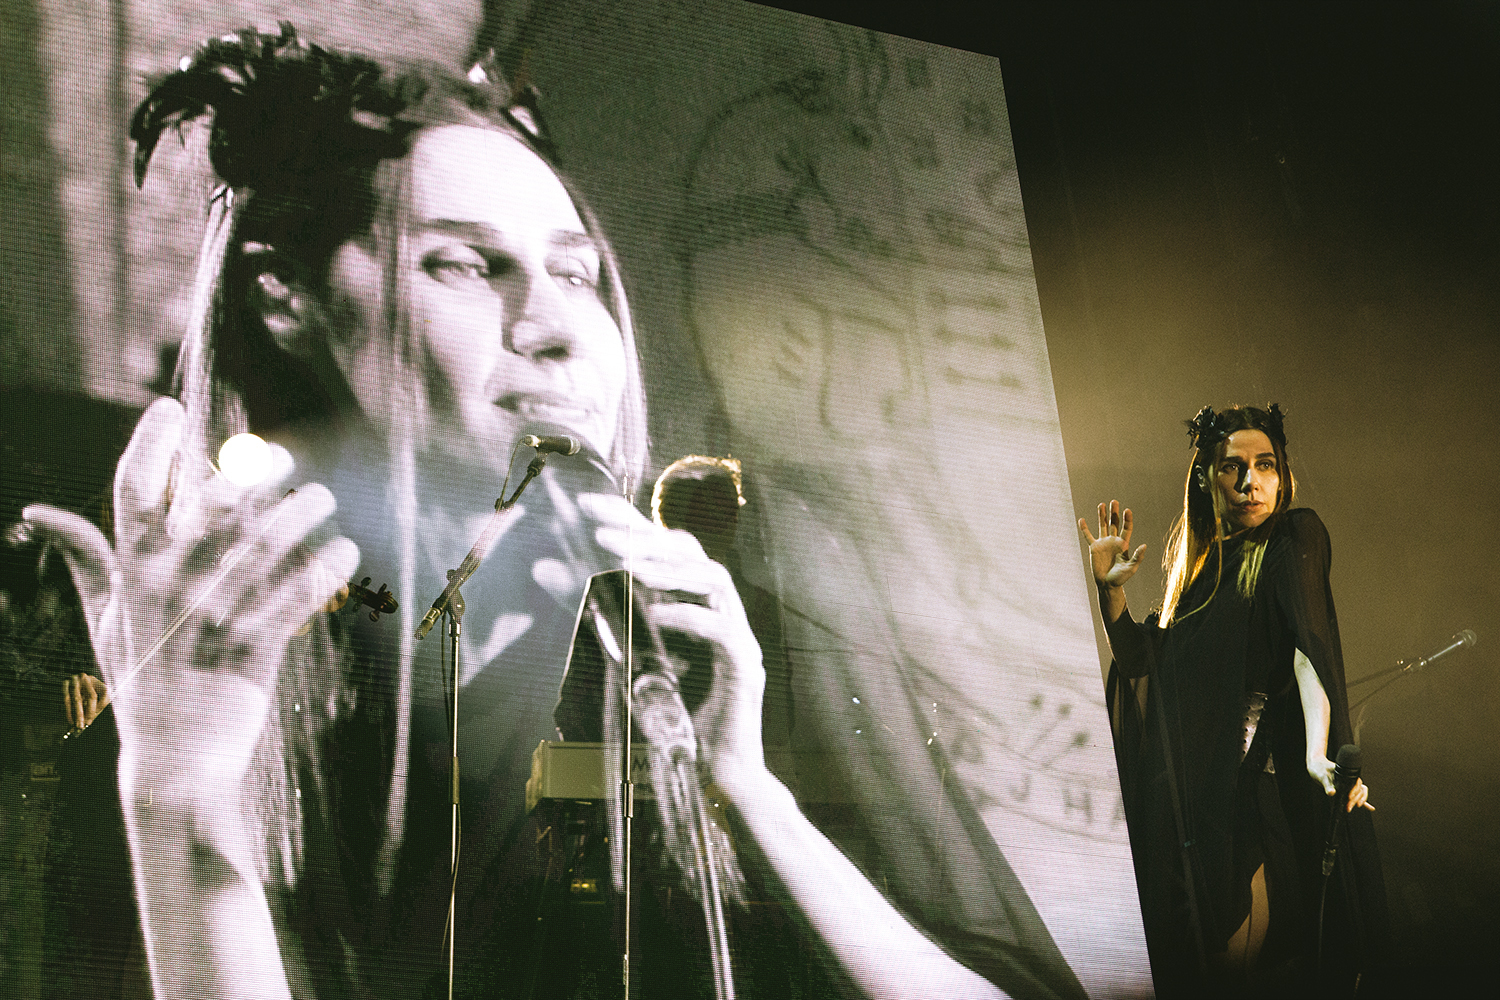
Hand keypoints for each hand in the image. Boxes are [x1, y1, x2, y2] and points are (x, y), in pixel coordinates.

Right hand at [22, 398, 357, 797]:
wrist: (174, 760)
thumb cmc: (140, 679)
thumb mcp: (102, 618)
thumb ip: (83, 560)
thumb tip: (38, 512)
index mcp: (133, 574)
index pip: (132, 493)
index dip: (148, 444)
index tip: (168, 407)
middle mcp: (172, 587)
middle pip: (212, 506)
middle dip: (251, 473)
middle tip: (280, 459)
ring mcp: (214, 617)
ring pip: (265, 543)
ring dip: (301, 511)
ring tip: (323, 497)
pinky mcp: (254, 647)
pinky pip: (298, 595)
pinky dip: (326, 570)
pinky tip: (346, 550)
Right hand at [63, 673, 108, 729]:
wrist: (70, 680)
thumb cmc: (84, 690)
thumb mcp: (93, 693)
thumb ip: (97, 704)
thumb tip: (91, 720)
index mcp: (96, 680)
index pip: (104, 692)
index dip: (102, 704)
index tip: (97, 715)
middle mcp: (87, 678)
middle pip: (92, 696)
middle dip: (90, 712)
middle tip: (88, 723)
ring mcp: (75, 680)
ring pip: (78, 699)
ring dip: (78, 714)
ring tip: (79, 725)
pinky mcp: (65, 684)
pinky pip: (67, 700)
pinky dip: (69, 711)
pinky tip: (71, 720)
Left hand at [577, 493, 767, 789]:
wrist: (712, 777)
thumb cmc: (670, 720)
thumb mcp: (619, 655)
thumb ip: (591, 611)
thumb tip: (544, 567)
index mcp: (691, 603)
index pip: (664, 547)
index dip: (629, 520)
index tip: (585, 505)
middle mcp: (718, 610)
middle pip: (691, 551)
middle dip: (645, 535)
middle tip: (599, 529)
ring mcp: (737, 636)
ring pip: (713, 579)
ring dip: (668, 568)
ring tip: (628, 564)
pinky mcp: (744, 668)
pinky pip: (723, 630)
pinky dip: (689, 617)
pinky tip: (657, 613)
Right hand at [1078, 500, 1147, 588]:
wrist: (1107, 584)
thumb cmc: (1121, 578)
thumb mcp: (1131, 567)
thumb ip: (1137, 556)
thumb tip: (1144, 545)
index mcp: (1124, 544)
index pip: (1126, 528)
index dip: (1127, 519)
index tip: (1127, 510)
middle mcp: (1114, 541)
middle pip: (1114, 524)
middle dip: (1114, 513)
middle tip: (1114, 501)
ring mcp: (1103, 543)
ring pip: (1102, 526)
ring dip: (1102, 516)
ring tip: (1101, 505)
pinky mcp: (1094, 548)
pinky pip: (1088, 536)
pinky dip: (1084, 528)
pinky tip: (1082, 520)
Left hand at [1307, 755, 1374, 811]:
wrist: (1316, 766)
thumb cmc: (1319, 769)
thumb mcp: (1322, 776)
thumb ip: (1327, 785)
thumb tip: (1332, 793)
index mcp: (1346, 775)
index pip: (1356, 784)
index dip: (1354, 791)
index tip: (1349, 797)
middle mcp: (1350, 780)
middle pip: (1359, 790)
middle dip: (1355, 799)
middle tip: (1348, 807)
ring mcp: (1349, 785)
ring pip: (1360, 794)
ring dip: (1358, 801)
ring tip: (1349, 808)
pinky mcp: (1346, 790)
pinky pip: (1357, 797)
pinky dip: (1365, 803)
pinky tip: (1370, 808)